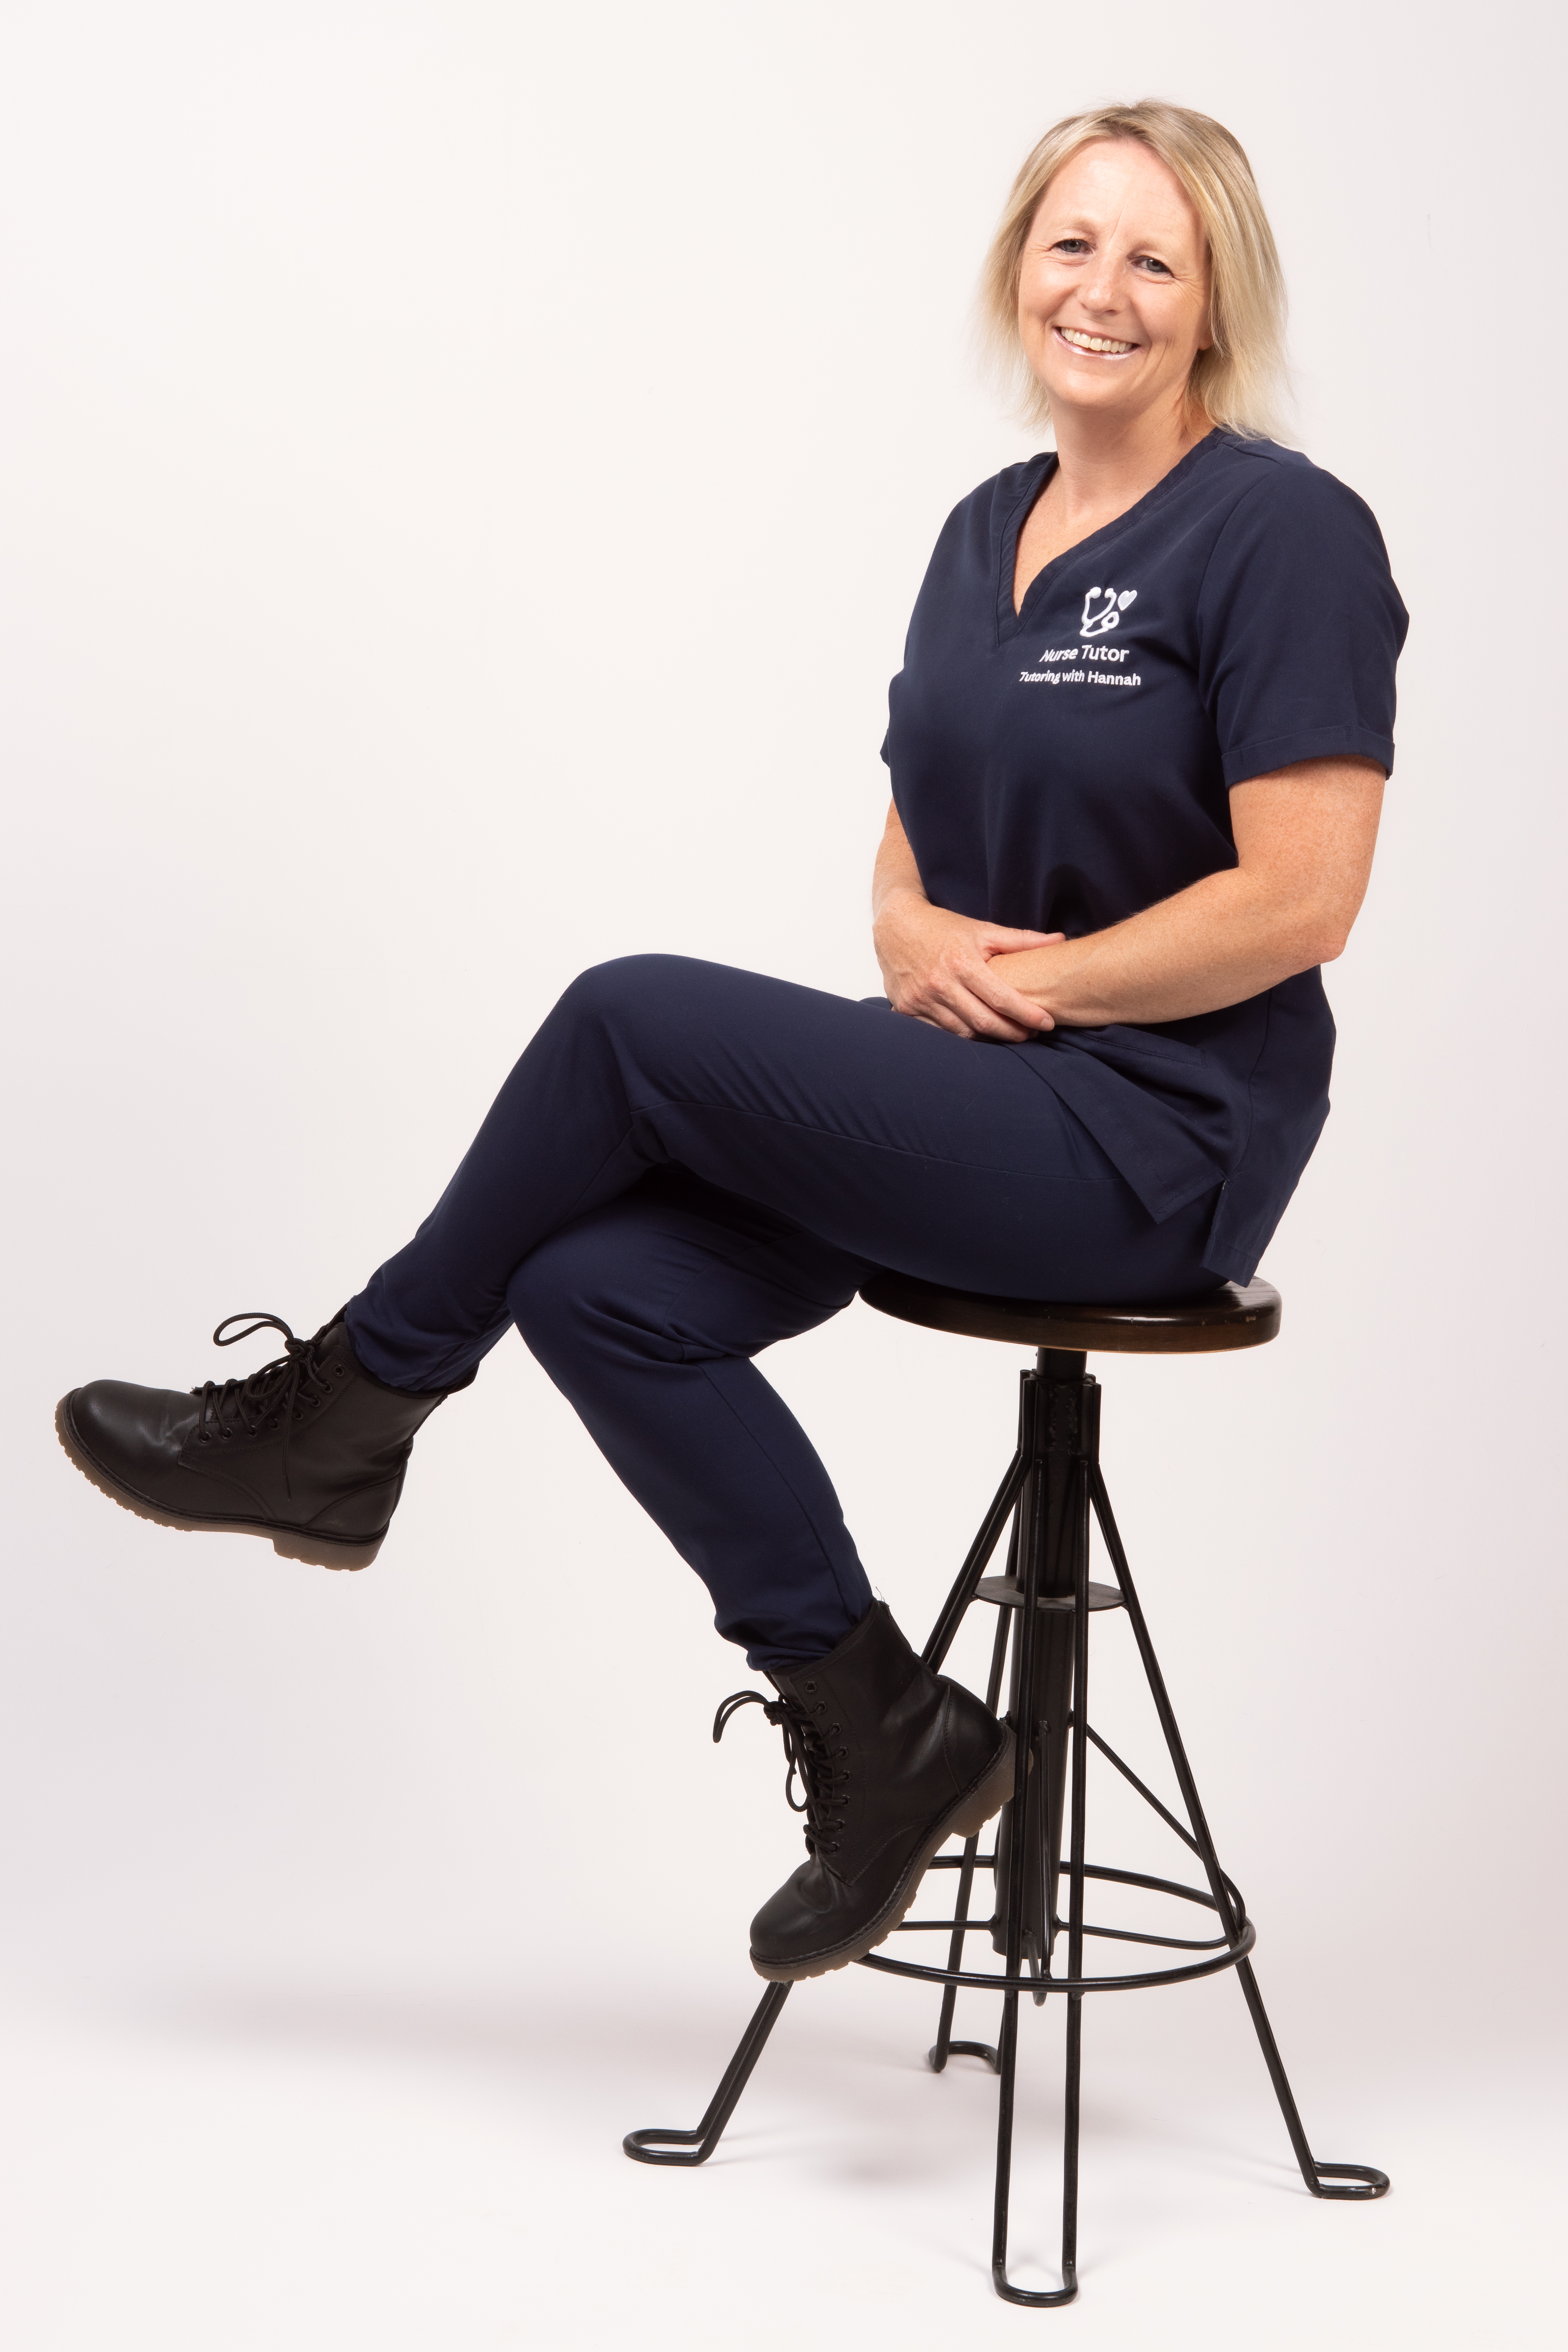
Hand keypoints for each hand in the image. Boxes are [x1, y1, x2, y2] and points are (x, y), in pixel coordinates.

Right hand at [874, 888, 1063, 1039]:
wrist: (895, 926)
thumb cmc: (944, 927)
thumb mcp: (982, 929)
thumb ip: (1021, 939)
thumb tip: (1061, 940)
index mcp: (962, 962)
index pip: (1002, 998)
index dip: (1027, 1015)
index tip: (1047, 1024)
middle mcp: (940, 984)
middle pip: (984, 1022)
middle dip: (1012, 1033)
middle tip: (1030, 1034)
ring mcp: (921, 999)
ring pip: (963, 1032)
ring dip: (988, 1038)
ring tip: (1007, 1033)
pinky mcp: (907, 1010)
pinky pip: (940, 1033)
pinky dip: (960, 1035)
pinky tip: (976, 1031)